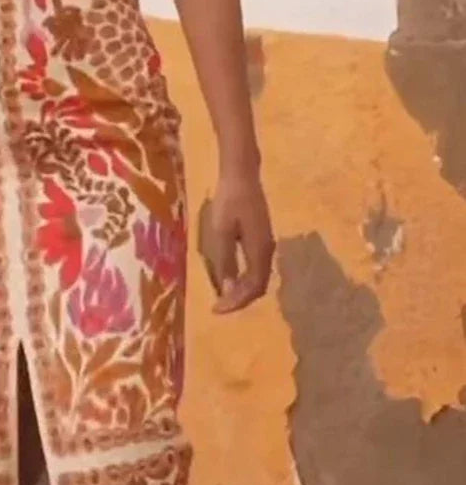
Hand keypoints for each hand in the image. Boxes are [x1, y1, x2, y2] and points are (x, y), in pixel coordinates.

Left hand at [198, 174, 274, 314]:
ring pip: (258, 276)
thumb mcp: (221, 231)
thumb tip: (228, 290)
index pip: (253, 287)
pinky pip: (256, 266)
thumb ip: (225, 261)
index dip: (236, 302)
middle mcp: (267, 250)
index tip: (217, 310)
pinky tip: (231, 276)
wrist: (242, 174)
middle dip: (241, 299)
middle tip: (220, 307)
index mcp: (259, 251)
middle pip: (259, 285)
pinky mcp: (261, 236)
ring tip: (224, 296)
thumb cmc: (230, 201)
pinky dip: (245, 277)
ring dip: (243, 289)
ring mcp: (266, 243)